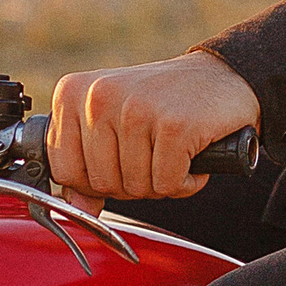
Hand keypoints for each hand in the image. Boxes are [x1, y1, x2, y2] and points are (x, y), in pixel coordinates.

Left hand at [46, 53, 259, 205]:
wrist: (221, 77)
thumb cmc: (162, 103)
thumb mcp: (113, 126)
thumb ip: (88, 166)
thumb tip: (76, 208)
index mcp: (72, 93)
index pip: (63, 171)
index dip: (95, 181)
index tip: (120, 160)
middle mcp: (99, 96)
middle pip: (100, 184)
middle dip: (132, 184)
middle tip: (153, 155)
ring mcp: (136, 108)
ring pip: (134, 187)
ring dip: (161, 182)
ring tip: (172, 152)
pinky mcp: (173, 124)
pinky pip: (168, 185)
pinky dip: (185, 182)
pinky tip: (191, 156)